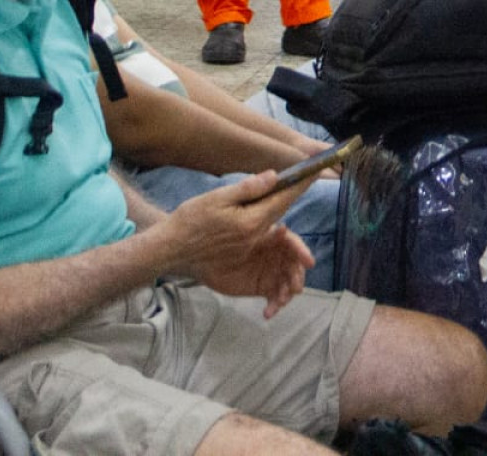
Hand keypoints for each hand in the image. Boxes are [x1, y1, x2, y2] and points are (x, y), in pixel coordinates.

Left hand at [158, 171, 315, 316]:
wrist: (179, 245)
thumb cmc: (198, 219)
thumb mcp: (220, 201)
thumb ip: (247, 190)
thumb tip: (273, 174)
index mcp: (263, 229)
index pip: (289, 237)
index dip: (299, 248)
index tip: (308, 260)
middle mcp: (268, 247)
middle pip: (292, 262)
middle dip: (296, 275)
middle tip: (295, 288)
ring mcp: (263, 265)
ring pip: (284, 278)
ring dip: (287, 290)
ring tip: (280, 302)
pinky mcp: (254, 282)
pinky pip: (271, 293)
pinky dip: (274, 303)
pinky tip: (268, 312)